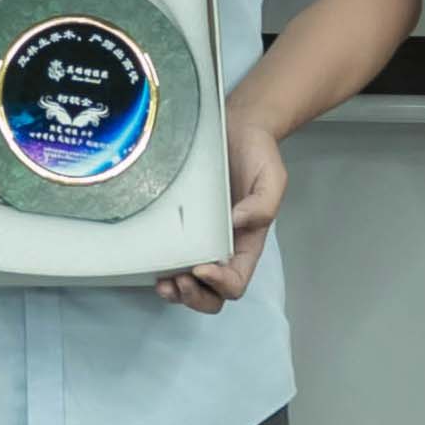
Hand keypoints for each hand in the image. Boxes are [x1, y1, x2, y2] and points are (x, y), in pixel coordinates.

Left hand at [162, 112, 285, 310]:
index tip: (202, 267)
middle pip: (212, 294)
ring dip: (177, 292)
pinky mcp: (180, 227)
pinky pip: (171, 259)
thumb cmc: (257, 154)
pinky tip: (152, 266)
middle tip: (179, 280)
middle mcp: (223, 249)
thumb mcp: (272, 178)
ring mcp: (200, 240)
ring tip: (163, 282)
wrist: (239, 128)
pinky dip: (162, 270)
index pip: (236, 280)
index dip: (220, 283)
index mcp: (247, 244)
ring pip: (190, 284)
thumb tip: (238, 223)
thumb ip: (263, 204)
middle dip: (195, 296)